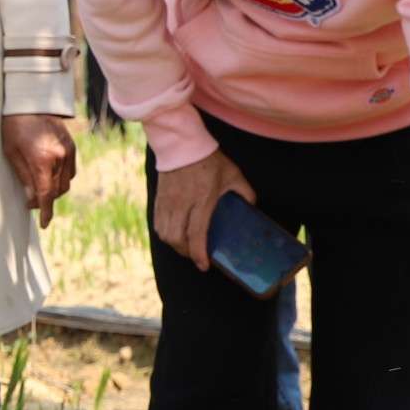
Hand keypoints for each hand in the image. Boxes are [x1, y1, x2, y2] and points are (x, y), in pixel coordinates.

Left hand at [1, 114, 76, 227]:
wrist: (30, 101)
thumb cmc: (13, 125)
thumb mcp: (11, 152)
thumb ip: (23, 176)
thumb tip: (31, 198)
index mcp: (43, 160)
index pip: (47, 194)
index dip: (46, 211)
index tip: (44, 223)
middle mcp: (60, 157)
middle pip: (57, 191)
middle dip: (46, 200)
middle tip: (31, 201)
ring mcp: (68, 151)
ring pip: (66, 183)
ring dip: (54, 190)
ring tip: (39, 189)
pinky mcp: (72, 146)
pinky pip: (70, 171)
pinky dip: (62, 178)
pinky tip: (49, 176)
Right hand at [150, 148, 259, 271]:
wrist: (181, 144)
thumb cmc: (209, 159)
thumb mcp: (233, 174)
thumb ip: (245, 192)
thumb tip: (252, 207)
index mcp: (202, 199)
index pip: (196, 233)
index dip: (199, 253)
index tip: (204, 265)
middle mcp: (182, 203)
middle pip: (177, 238)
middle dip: (186, 253)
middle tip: (197, 256)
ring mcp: (167, 202)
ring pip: (164, 233)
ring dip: (174, 245)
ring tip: (185, 247)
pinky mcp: (158, 199)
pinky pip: (157, 224)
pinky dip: (165, 234)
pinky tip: (174, 234)